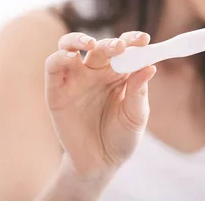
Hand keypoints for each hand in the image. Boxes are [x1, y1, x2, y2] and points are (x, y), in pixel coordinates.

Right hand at [44, 32, 155, 177]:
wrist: (100, 164)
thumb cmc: (122, 137)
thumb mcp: (136, 116)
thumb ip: (138, 91)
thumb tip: (150, 66)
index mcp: (119, 73)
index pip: (125, 48)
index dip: (133, 40)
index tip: (144, 39)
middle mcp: (96, 71)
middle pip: (100, 46)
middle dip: (110, 43)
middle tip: (120, 46)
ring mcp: (75, 79)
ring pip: (70, 46)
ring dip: (77, 40)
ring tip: (90, 44)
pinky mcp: (56, 91)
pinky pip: (53, 67)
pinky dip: (59, 58)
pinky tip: (70, 57)